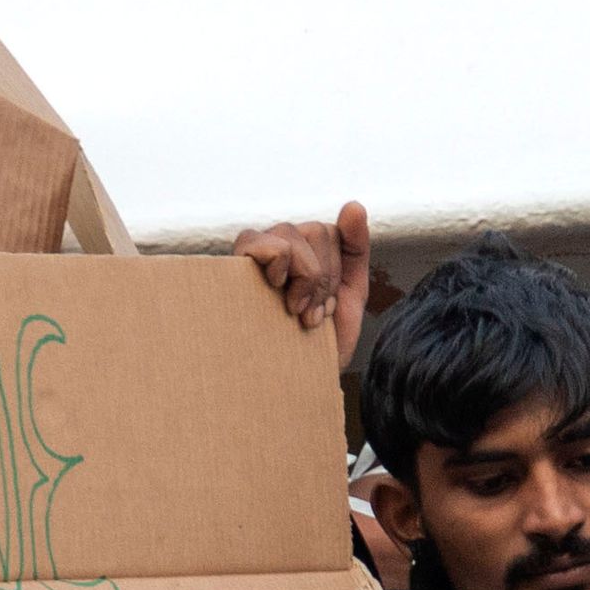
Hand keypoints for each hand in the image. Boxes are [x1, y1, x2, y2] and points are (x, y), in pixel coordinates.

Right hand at [233, 202, 382, 364]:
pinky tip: (277, 285)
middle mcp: (278, 250)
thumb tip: (353, 205)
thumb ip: (356, 250)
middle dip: (323, 279)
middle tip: (311, 316)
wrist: (298, 384)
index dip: (335, 273)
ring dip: (304, 277)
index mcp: (305, 254)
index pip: (330, 232)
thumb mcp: (350, 296)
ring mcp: (255, 260)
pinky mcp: (234, 272)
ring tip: (295, 313)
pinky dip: (275, 259)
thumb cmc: (321, 344)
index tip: (327, 310)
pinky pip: (254, 239)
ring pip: (290, 234)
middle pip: (314, 230)